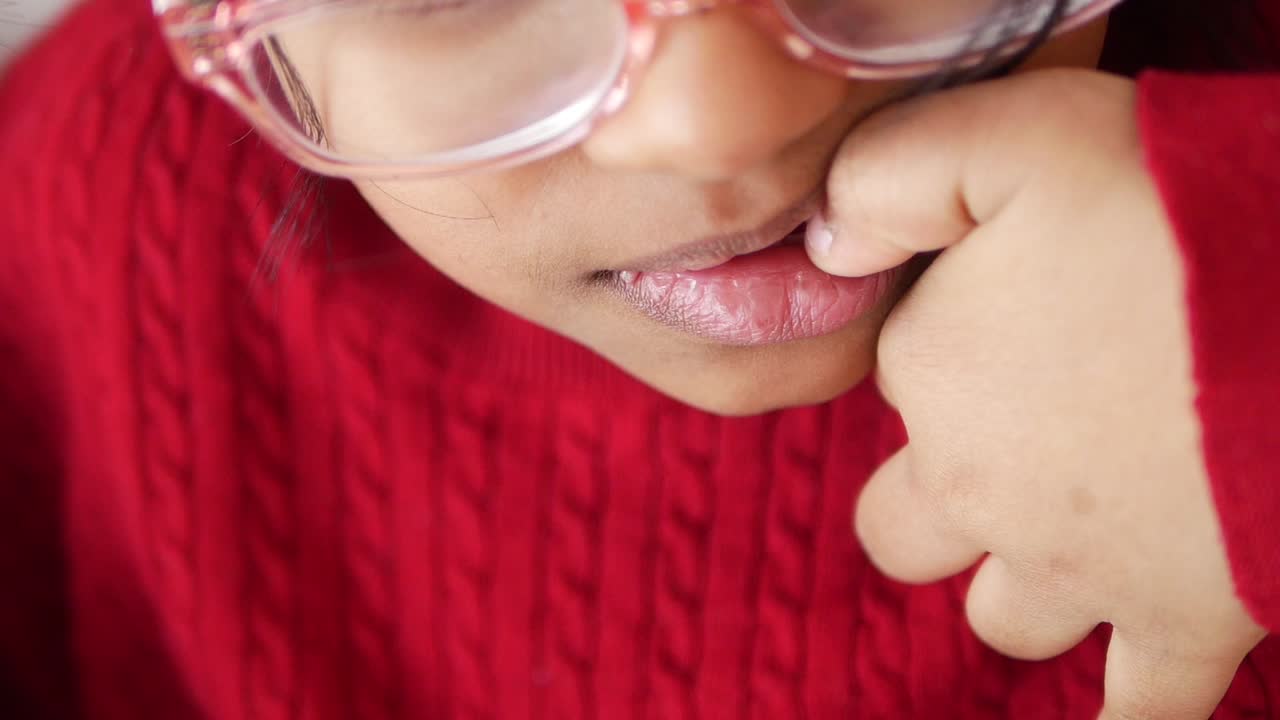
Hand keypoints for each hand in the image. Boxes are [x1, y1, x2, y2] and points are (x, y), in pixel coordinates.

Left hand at [807, 69, 1267, 718]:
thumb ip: (890, 179)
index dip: (951, 339)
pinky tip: (1126, 705)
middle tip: (1018, 439)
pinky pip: (1139, 709)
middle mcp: (979, 488)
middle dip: (937, 495)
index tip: (1020, 304)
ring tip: (1082, 531)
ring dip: (1021, 584)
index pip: (901, 371)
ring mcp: (1077, 571)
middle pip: (904, 525)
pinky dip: (1129, 713)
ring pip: (1001, 613)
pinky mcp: (1186, 623)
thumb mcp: (1012, 136)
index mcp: (932, 372)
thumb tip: (826, 246)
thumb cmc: (1176, 209)